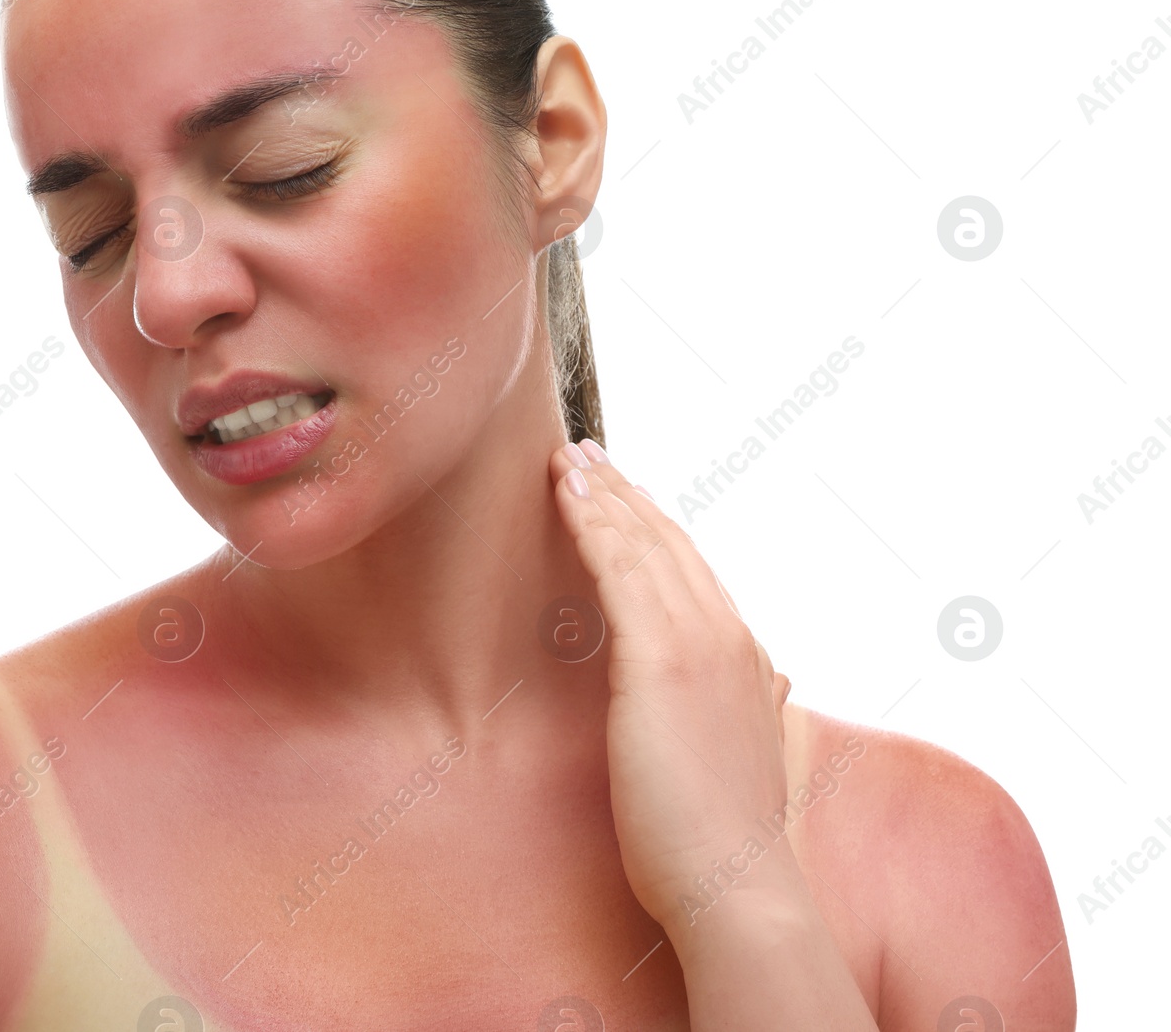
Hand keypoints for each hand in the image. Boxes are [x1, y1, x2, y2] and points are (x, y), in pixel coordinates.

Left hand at [550, 439, 796, 933]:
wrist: (738, 888)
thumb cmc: (729, 842)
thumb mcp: (750, 756)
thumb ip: (759, 709)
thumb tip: (774, 684)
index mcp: (746, 658)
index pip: (695, 571)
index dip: (657, 526)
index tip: (626, 492)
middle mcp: (729, 636)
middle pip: (669, 543)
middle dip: (626, 492)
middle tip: (588, 451)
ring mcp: (698, 644)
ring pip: (642, 544)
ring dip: (603, 492)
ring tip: (568, 455)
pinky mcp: (659, 659)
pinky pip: (618, 568)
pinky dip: (592, 521)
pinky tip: (566, 492)